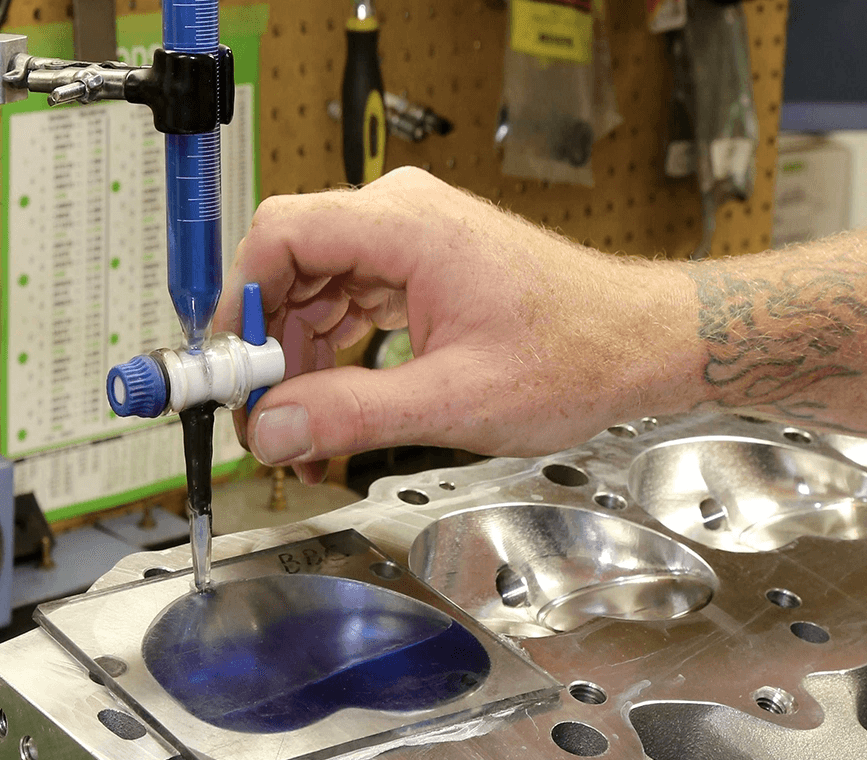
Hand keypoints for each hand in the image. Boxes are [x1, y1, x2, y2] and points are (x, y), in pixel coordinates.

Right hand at [214, 168, 700, 482]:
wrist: (637, 343)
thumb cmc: (577, 353)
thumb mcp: (456, 398)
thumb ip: (354, 412)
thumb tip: (275, 425)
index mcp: (407, 226)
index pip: (281, 235)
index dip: (239, 303)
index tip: (228, 367)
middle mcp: (401, 219)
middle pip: (291, 267)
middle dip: (268, 350)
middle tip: (262, 421)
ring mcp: (409, 241)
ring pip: (315, 290)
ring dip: (298, 362)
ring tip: (300, 432)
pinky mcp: (419, 269)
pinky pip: (349, 302)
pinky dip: (332, 355)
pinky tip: (331, 407)